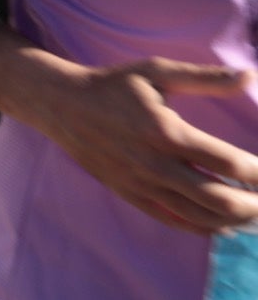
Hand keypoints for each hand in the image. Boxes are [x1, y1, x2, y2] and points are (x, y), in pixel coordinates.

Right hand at [35, 58, 257, 235]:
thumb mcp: (155, 72)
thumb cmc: (113, 85)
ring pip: (201, 217)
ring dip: (237, 220)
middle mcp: (156, 164)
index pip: (227, 163)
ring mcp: (143, 184)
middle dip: (255, 205)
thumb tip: (250, 74)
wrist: (62, 106)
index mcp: (166, 132)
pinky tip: (227, 223)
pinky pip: (177, 221)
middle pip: (220, 199)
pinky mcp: (132, 195)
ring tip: (256, 214)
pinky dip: (207, 227)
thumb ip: (204, 77)